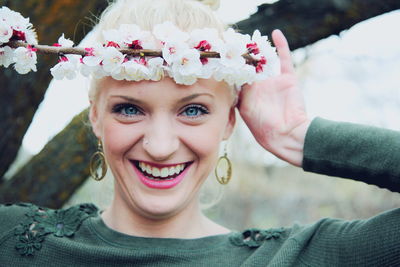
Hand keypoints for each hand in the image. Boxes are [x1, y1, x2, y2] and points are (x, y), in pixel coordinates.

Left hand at [237, 30, 310, 166]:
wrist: (287, 133)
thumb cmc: (263, 127)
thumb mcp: (245, 109)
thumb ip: (238, 92)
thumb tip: (229, 77)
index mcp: (247, 96)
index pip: (237, 77)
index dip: (231, 66)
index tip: (223, 53)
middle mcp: (259, 88)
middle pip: (250, 66)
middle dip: (244, 55)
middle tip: (235, 40)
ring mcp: (273, 82)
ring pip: (265, 61)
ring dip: (259, 50)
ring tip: (251, 36)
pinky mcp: (288, 79)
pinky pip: (284, 59)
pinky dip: (281, 46)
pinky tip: (275, 33)